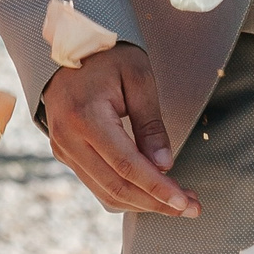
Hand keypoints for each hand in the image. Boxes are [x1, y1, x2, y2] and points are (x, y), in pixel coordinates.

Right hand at [42, 43, 195, 216]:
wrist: (68, 45)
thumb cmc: (108, 55)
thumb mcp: (138, 77)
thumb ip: (150, 123)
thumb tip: (165, 164)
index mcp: (86, 117)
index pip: (126, 165)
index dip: (157, 188)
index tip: (184, 202)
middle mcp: (69, 140)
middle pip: (115, 186)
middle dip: (155, 202)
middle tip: (190, 208)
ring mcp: (63, 149)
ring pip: (104, 191)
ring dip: (142, 202)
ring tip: (177, 202)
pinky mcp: (65, 153)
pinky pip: (96, 183)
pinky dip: (125, 192)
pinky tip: (151, 191)